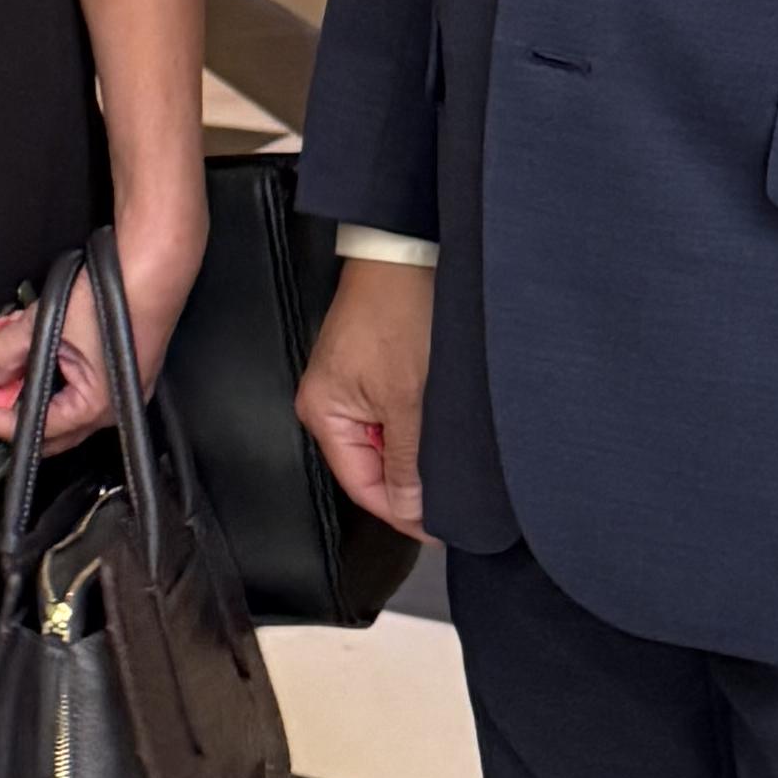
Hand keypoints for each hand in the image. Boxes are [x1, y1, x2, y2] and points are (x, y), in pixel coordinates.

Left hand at [0, 207, 205, 447]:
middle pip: (40, 422)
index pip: (25, 429)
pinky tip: (27, 335)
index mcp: (94, 409)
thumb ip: (6, 353)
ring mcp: (113, 391)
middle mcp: (108, 410)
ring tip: (1, 342)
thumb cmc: (119, 297)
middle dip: (2, 401)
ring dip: (20, 373)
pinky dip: (43, 361)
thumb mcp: (46, 324)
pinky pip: (67, 377)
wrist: (153, 268)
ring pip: (51, 395)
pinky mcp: (113, 370)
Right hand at [295, 254, 433, 535]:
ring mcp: (348, 387)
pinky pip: (391, 417)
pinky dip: (417, 426)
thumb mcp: (409, 400)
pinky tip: (442, 423)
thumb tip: (410, 511)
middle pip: (372, 467)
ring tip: (451, 452)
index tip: (441, 525)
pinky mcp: (369, 371)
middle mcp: (327, 404)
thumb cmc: (397, 311)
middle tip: (454, 492)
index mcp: (322, 415)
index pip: (362, 487)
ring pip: (385, 444)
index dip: (403, 512)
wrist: (405, 252)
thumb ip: (407, 462)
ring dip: (417, 453)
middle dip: (412, 482)